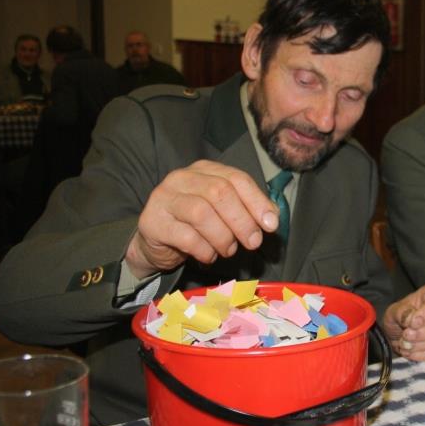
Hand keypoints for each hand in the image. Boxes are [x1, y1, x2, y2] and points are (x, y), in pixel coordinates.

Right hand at [125, 160, 278, 278]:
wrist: (155, 242)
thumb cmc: (194, 225)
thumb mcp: (222, 213)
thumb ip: (246, 210)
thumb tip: (272, 219)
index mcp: (204, 170)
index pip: (236, 178)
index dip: (257, 202)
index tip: (271, 224)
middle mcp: (182, 178)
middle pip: (219, 192)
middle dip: (242, 221)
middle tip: (252, 242)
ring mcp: (164, 198)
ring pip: (202, 213)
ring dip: (223, 237)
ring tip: (227, 249)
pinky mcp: (152, 222)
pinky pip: (186, 237)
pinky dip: (204, 250)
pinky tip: (208, 255)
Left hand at [383, 285, 424, 361]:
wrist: (397, 334)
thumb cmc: (399, 317)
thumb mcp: (393, 311)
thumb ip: (401, 312)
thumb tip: (411, 320)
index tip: (411, 323)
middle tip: (406, 335)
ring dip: (422, 345)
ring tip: (405, 344)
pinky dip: (421, 355)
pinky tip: (409, 351)